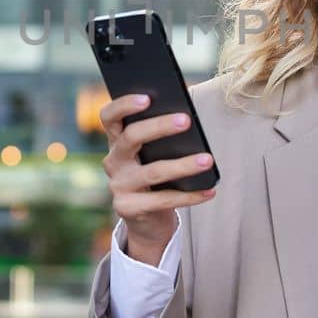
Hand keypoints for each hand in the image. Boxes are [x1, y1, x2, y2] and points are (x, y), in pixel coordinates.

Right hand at [100, 93, 216, 264]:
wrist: (147, 219)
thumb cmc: (156, 177)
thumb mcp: (154, 154)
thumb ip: (161, 137)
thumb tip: (187, 117)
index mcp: (116, 141)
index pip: (109, 116)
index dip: (124, 105)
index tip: (148, 98)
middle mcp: (113, 161)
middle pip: (131, 137)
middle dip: (159, 127)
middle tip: (186, 120)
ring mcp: (118, 186)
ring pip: (152, 172)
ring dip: (183, 165)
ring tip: (207, 160)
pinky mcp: (127, 209)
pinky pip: (162, 200)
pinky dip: (189, 195)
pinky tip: (209, 190)